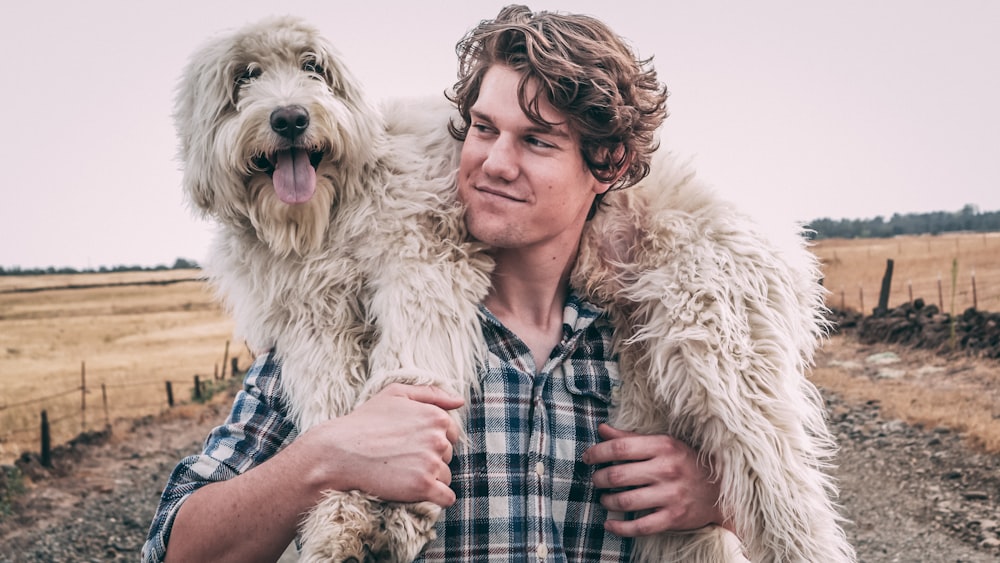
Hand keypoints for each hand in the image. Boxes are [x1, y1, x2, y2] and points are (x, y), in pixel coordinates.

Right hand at [299, 383, 463, 506]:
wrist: (339, 453)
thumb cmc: (365, 421)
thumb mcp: (396, 393)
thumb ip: (431, 393)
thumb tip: (460, 402)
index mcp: (436, 417)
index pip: (450, 434)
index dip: (431, 440)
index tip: (411, 444)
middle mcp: (438, 439)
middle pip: (448, 455)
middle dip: (430, 458)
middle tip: (402, 458)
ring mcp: (431, 464)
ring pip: (446, 476)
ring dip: (431, 478)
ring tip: (403, 474)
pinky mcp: (423, 487)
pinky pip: (446, 498)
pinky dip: (438, 498)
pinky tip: (422, 494)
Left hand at [582, 424, 726, 536]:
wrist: (721, 489)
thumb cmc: (686, 462)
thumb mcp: (664, 443)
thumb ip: (631, 438)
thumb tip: (602, 429)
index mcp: (663, 446)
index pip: (620, 447)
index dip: (598, 452)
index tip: (587, 457)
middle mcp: (666, 470)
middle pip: (618, 475)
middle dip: (599, 478)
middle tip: (595, 480)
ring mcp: (671, 495)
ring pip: (625, 501)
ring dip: (607, 500)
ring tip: (604, 498)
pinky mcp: (674, 518)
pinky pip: (639, 526)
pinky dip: (619, 527)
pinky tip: (609, 523)